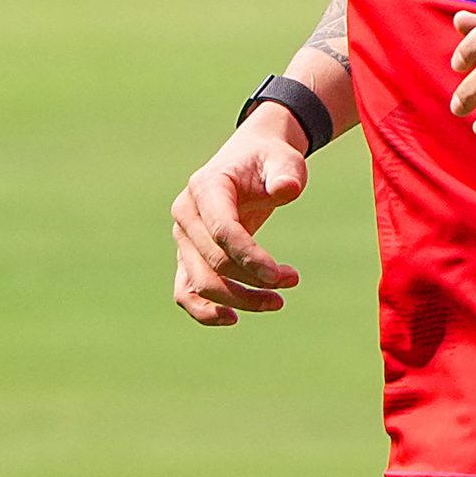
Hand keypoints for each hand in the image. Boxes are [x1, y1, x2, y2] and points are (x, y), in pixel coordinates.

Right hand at [171, 111, 307, 325]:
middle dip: (252, 280)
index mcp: (205, 187)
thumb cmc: (269, 160)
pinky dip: (204, 310)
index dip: (251, 258)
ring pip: (199, 283)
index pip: (222, 231)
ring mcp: (182, 238)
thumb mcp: (283, 158)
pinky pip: (185, 291)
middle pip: (212, 261)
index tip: (284, 277)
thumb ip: (286, 172)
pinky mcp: (187, 255)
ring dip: (237, 300)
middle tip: (293, 281)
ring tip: (277, 302)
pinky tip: (233, 318)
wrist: (249, 159)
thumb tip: (287, 190)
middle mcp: (186, 215)